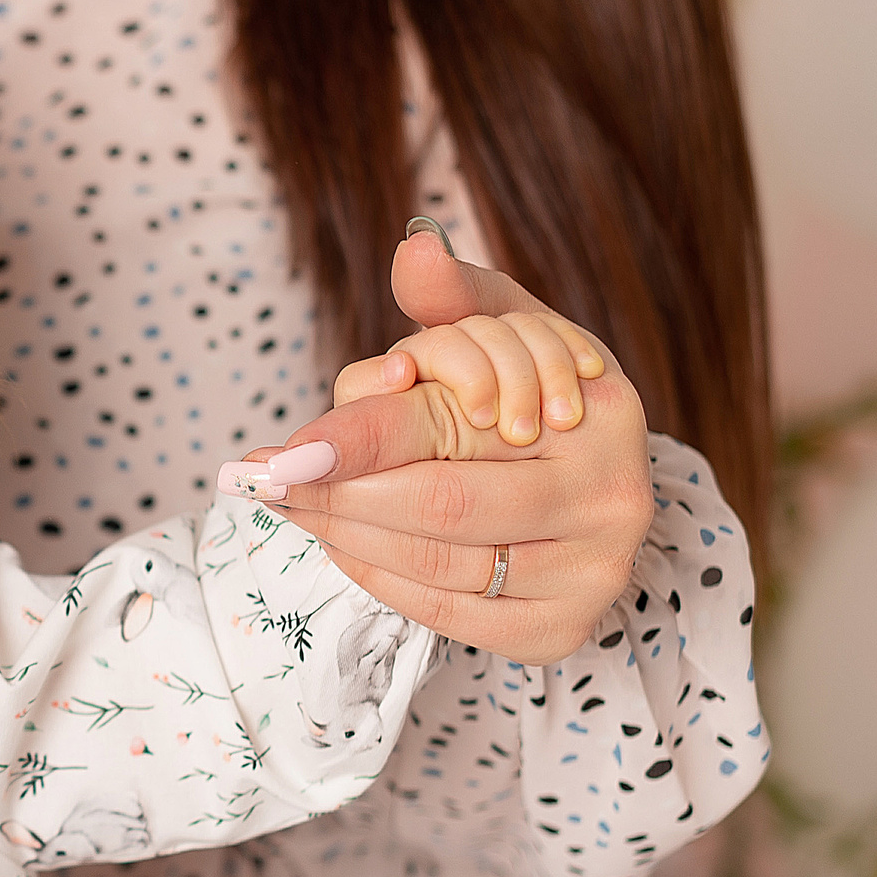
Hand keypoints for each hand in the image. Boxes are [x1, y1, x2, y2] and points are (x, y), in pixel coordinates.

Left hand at [229, 228, 654, 665]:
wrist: (585, 490)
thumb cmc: (526, 400)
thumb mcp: (503, 333)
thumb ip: (453, 297)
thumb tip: (414, 246)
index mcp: (601, 408)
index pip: (450, 424)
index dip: (354, 438)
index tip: (279, 453)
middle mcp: (610, 494)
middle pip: (440, 502)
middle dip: (336, 495)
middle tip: (265, 483)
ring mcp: (592, 571)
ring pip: (437, 561)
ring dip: (345, 534)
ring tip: (290, 505)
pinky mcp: (559, 630)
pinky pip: (446, 610)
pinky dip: (379, 578)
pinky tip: (342, 544)